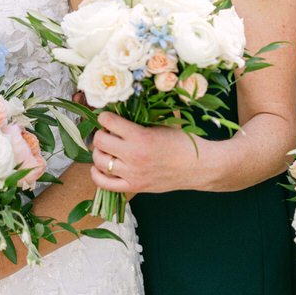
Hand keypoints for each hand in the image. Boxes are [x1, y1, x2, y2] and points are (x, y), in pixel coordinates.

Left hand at [90, 110, 209, 193]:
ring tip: (108, 148)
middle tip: (109, 132)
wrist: (199, 167)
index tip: (109, 117)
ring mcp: (133, 173)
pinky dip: (96, 173)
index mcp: (141, 136)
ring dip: (99, 151)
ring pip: (99, 161)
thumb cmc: (183, 142)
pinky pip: (104, 183)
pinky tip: (101, 166)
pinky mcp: (134, 187)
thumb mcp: (163, 122)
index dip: (105, 116)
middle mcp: (134, 156)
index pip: (108, 121)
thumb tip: (122, 107)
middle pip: (99, 141)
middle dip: (101, 133)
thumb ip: (142, 116)